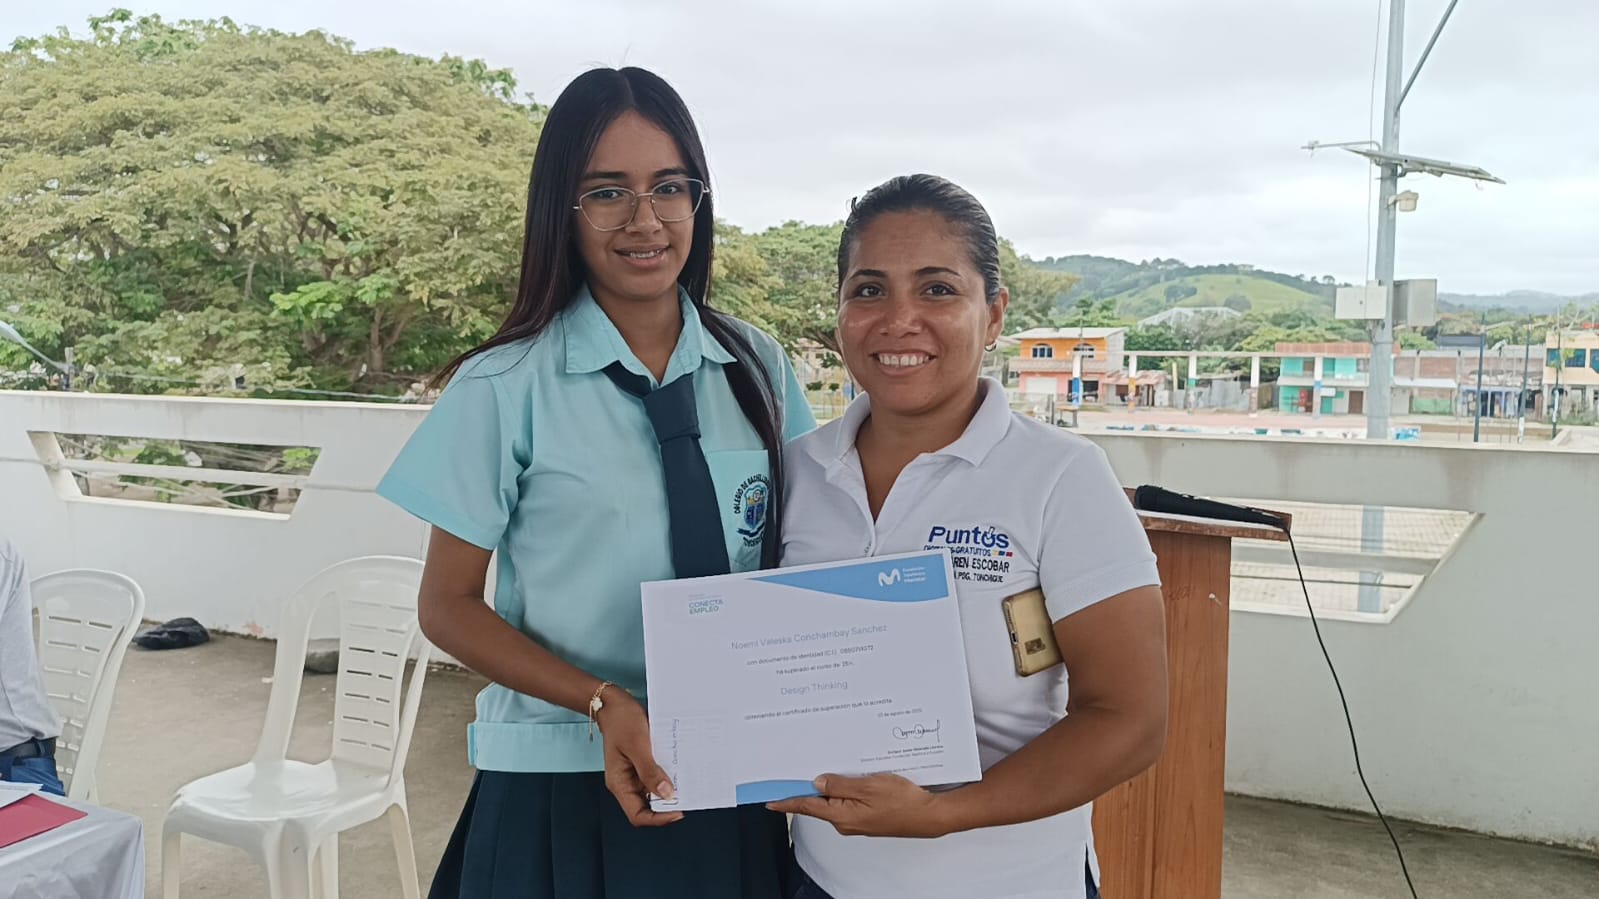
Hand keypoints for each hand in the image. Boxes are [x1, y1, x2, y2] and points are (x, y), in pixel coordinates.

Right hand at [597, 690, 682, 826]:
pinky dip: (669, 774)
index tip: (679, 811)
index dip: (658, 818)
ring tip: (688, 782)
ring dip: (671, 788)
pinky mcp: (643, 763)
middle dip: (668, 803)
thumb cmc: (622, 721)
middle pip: (649, 806)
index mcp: (619, 783)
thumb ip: (650, 771)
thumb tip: (667, 794)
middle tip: (689, 795)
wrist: (615, 702)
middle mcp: (627, 782)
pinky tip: (681, 768)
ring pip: (655, 791)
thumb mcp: (637, 745)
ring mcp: (635, 773)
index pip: (638, 814)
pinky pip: (658, 775)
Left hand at [768, 773, 950, 837]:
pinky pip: (848, 802)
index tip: (770, 801)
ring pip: (834, 801)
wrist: (929, 816)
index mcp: (842, 815)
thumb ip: (840, 784)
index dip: (787, 802)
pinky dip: (844, 790)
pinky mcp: (867, 817)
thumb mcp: (869, 786)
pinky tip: (847, 778)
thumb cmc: (904, 802)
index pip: (807, 806)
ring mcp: (856, 821)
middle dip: (807, 787)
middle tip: (794, 770)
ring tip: (823, 768)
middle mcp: (845, 822)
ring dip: (828, 786)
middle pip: (819, 803)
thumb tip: (817, 782)